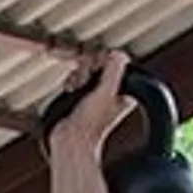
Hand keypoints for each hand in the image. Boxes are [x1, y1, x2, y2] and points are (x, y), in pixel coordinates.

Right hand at [47, 52, 134, 166]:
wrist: (69, 139)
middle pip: (99, 63)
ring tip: (77, 89)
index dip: (104, 61)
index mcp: (123, 91)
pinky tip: (71, 91)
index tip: (98, 68)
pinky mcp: (81, 95)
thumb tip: (119, 54)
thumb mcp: (106, 92)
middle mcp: (110, 91)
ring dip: (78, 76)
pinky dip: (71, 82)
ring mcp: (95, 93)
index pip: (115, 62)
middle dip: (88, 70)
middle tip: (87, 82)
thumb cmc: (90, 123)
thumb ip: (114, 71)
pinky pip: (75, 77)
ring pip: (86, 69)